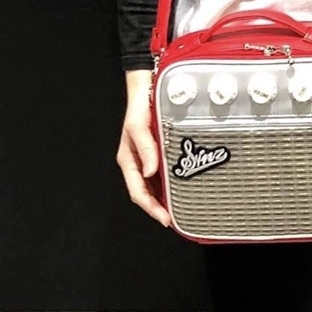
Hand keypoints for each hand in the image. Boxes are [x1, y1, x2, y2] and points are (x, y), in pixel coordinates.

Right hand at [116, 70, 170, 226]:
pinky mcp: (157, 154)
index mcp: (129, 161)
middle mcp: (138, 163)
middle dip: (158, 208)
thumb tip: (152, 172)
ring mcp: (148, 160)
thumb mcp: (139, 127)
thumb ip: (146, 149)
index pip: (138, 192)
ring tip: (179, 209)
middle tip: (175, 218)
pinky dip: (170, 185)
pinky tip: (181, 189)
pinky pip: (162, 175)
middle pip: (146, 193)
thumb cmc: (139, 108)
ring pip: (154, 187)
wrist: (146, 92)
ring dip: (164, 199)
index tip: (165, 218)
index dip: (151, 208)